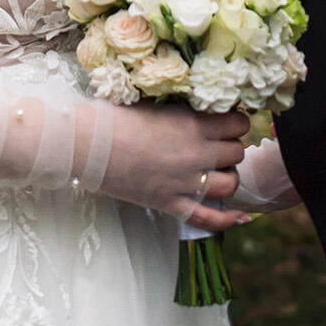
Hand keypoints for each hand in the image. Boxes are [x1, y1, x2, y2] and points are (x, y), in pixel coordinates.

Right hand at [96, 103, 253, 230]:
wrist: (86, 144)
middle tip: (217, 146)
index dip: (235, 123)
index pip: (238, 124)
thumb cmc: (114, 118)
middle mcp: (195, 154)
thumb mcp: (155, 105)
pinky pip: (209, 218)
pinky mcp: (171, 204)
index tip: (227, 123)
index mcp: (192, 124)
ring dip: (228, 176)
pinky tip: (239, 217)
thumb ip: (183, 111)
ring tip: (216, 171)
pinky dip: (227, 220)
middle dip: (231, 148)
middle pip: (237, 153)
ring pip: (230, 184)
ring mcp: (185, 182)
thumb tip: (201, 111)